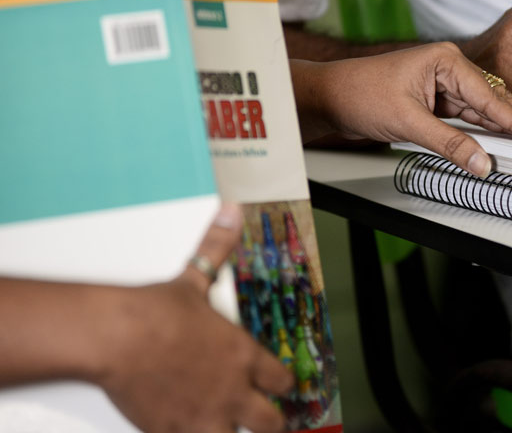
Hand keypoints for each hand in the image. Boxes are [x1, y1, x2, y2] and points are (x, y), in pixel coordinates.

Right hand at [97, 204, 292, 432]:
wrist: (115, 336)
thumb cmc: (154, 311)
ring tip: (224, 428)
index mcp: (243, 355)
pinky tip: (185, 431)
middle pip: (271, 423)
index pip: (282, 380)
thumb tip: (232, 213)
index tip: (280, 387)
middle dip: (270, 423)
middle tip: (265, 422)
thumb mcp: (193, 277)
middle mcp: (232, 391)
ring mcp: (204, 416)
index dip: (282, 385)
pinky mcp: (173, 432)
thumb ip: (216, 248)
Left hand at [303, 42, 511, 176]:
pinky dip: (487, 131)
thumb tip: (482, 163)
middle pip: (495, 100)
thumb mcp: (408, 122)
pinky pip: (469, 118)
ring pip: (485, 111)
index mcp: (446, 60)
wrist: (330, 96)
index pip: (491, 96)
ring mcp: (444, 85)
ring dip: (510, 128)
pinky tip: (507, 141)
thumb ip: (449, 144)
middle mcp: (449, 69)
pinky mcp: (437, 101)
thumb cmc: (359, 94)